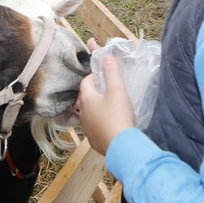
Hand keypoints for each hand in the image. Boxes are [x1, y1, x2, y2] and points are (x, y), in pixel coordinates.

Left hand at [75, 40, 135, 155]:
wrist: (121, 145)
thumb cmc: (118, 115)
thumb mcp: (117, 90)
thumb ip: (111, 72)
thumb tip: (106, 57)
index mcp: (86, 98)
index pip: (85, 82)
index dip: (93, 77)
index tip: (103, 76)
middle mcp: (82, 113)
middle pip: (84, 98)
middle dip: (92, 92)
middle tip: (105, 90)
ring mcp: (86, 128)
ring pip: (87, 113)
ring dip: (94, 108)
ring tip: (107, 107)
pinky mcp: (92, 139)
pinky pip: (93, 127)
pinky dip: (98, 123)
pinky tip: (108, 124)